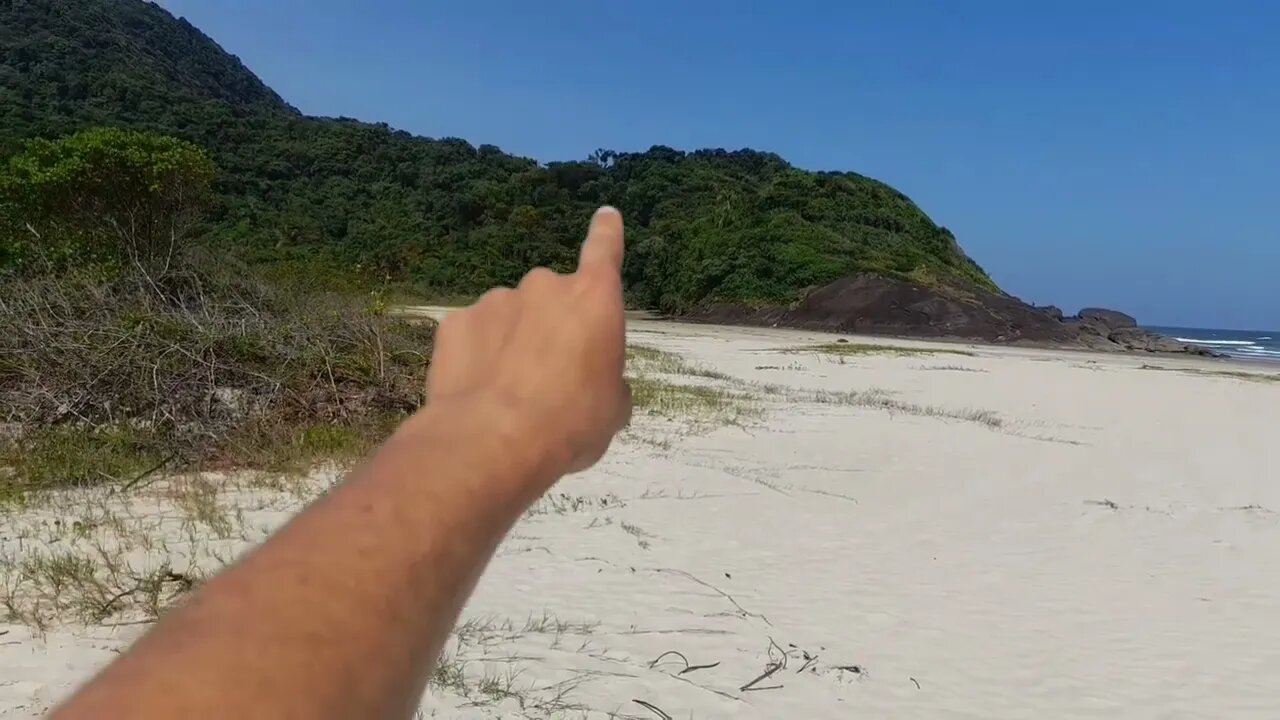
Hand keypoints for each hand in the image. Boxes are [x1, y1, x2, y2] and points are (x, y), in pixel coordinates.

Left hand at [424, 206, 631, 481]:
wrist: (492, 441)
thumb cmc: (571, 425)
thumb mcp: (612, 410)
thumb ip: (608, 381)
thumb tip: (597, 382)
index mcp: (593, 300)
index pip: (605, 252)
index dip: (607, 233)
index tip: (606, 214)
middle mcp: (544, 286)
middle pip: (551, 300)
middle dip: (550, 328)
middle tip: (548, 377)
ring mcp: (495, 300)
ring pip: (508, 318)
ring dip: (511, 343)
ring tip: (508, 393)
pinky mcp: (455, 322)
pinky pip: (473, 335)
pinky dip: (476, 355)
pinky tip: (477, 390)